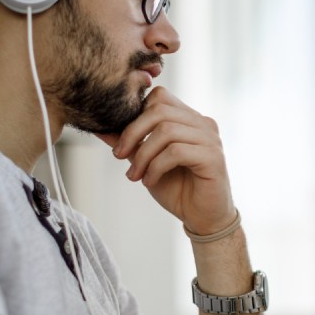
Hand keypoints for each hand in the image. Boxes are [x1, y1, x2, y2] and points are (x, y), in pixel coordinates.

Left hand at [96, 87, 235, 234]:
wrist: (202, 218)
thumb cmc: (177, 189)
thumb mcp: (146, 162)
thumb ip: (130, 143)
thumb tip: (101, 127)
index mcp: (189, 119)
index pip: (160, 96)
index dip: (136, 113)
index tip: (122, 140)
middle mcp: (203, 123)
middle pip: (160, 110)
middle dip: (133, 133)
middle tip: (119, 155)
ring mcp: (210, 139)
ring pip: (166, 131)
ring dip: (143, 155)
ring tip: (134, 175)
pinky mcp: (213, 157)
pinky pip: (176, 152)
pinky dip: (156, 167)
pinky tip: (150, 181)